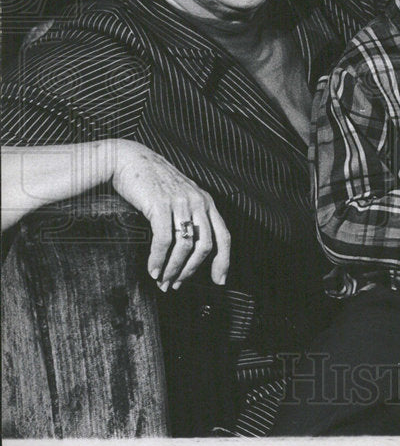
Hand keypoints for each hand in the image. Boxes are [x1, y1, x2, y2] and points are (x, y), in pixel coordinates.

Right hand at [111, 140, 229, 290]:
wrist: (129, 160)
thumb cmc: (153, 182)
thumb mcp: (180, 197)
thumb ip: (190, 217)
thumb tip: (189, 252)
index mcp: (207, 202)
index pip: (224, 236)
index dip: (223, 261)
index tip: (219, 281)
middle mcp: (198, 202)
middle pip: (204, 246)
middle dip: (191, 271)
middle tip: (176, 285)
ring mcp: (180, 202)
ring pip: (185, 246)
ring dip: (173, 269)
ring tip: (162, 281)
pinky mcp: (160, 204)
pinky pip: (163, 239)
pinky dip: (158, 259)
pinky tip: (152, 270)